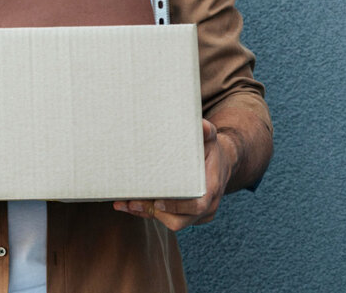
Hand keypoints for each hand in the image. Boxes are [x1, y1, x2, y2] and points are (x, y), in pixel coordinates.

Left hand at [112, 119, 235, 231]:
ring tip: (124, 203)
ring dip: (145, 214)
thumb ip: (206, 132)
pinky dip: (147, 213)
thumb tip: (201, 125)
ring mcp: (196, 215)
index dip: (177, 207)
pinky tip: (127, 205)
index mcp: (211, 190)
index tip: (158, 201)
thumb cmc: (211, 151)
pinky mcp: (186, 216)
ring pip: (169, 221)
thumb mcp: (210, 140)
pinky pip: (165, 218)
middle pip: (179, 221)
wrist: (221, 165)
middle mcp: (206, 207)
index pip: (196, 206)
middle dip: (154, 213)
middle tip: (132, 202)